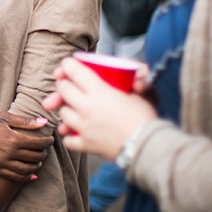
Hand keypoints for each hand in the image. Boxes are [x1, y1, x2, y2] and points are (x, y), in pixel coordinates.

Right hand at [0, 111, 53, 180]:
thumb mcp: (3, 116)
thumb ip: (25, 121)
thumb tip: (43, 122)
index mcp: (12, 138)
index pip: (38, 144)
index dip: (47, 142)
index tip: (50, 139)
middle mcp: (8, 153)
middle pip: (34, 158)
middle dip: (43, 154)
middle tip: (45, 149)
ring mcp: (1, 163)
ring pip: (26, 170)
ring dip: (36, 167)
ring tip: (39, 161)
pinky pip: (14, 177)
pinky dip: (25, 177)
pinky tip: (30, 174)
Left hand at [42, 58, 156, 159]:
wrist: (148, 146)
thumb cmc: (145, 118)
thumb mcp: (137, 94)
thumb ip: (128, 83)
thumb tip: (132, 79)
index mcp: (100, 91)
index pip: (74, 71)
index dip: (68, 65)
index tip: (67, 65)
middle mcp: (87, 107)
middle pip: (63, 90)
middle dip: (63, 85)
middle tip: (67, 85)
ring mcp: (84, 126)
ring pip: (63, 113)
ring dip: (66, 109)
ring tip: (73, 108)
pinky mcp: (86, 144)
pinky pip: (68, 140)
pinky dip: (69, 135)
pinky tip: (73, 132)